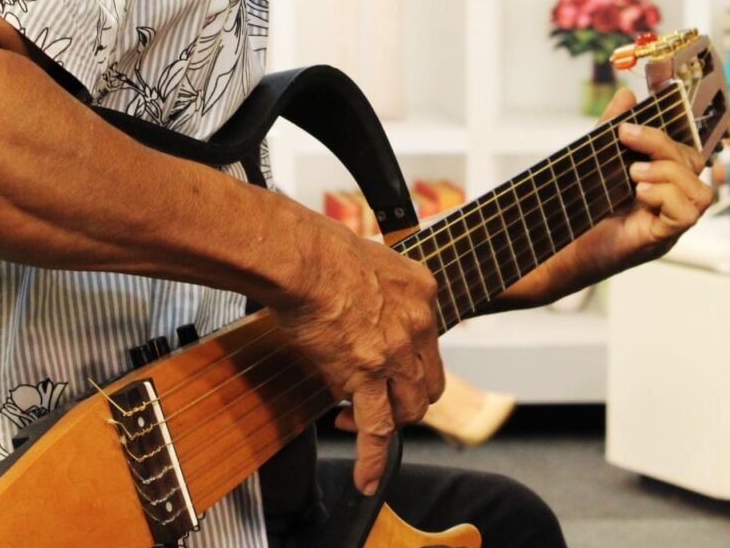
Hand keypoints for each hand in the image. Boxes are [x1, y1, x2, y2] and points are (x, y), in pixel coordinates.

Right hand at [271, 219, 443, 495]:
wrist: (301, 257)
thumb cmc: (320, 249)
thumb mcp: (370, 258)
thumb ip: (377, 286)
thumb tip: (361, 299)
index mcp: (422, 292)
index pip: (428, 343)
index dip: (407, 363)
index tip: (385, 367)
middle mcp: (418, 325)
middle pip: (427, 382)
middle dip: (404, 398)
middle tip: (374, 400)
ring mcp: (395, 354)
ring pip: (408, 409)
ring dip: (388, 421)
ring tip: (355, 422)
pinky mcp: (366, 376)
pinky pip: (376, 430)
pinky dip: (373, 460)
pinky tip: (367, 481)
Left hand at [569, 89, 712, 275]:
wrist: (552, 251)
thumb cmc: (574, 211)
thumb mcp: (593, 163)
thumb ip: (608, 130)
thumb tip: (627, 95)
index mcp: (659, 183)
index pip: (685, 152)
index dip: (665, 134)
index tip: (626, 126)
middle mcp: (669, 203)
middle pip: (696, 165)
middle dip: (663, 145)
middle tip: (626, 137)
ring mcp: (668, 225)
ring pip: (701, 192)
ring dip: (670, 173)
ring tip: (634, 174)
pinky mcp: (659, 241)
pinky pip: (688, 215)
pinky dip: (668, 197)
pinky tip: (641, 193)